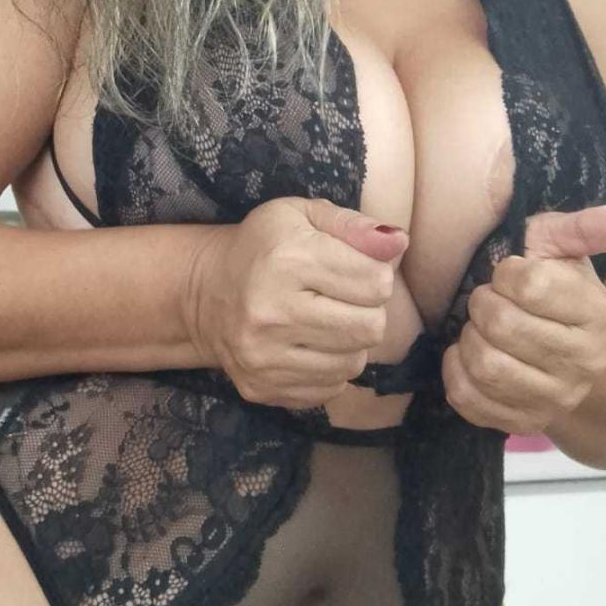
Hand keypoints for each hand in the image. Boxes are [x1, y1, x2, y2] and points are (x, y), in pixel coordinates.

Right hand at [183, 197, 408, 409]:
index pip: (377, 282)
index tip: (354, 269)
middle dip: (368, 311)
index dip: (376, 274)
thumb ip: (355, 226)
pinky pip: (330, 389)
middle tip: (343, 298)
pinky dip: (330, 368)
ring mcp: (264, 356)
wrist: (206, 291)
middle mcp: (272, 312)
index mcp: (287, 260)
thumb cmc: (265, 246)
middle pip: (371, 327)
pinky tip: (309, 345)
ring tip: (326, 320)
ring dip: (350, 342)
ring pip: (354, 363)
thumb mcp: (304, 216)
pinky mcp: (262, 387)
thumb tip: (399, 242)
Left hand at [441, 200, 605, 435]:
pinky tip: (469, 357)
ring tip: (480, 329)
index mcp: (596, 313)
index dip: (505, 273)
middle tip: (488, 301)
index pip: (528, 284)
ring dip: (469, 339)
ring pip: (485, 365)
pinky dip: (456, 372)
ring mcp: (556, 399)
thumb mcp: (561, 246)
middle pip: (501, 326)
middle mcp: (585, 362)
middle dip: (482, 304)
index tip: (509, 274)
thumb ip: (592, 226)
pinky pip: (468, 399)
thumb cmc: (548, 284)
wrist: (551, 347)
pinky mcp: (524, 424)